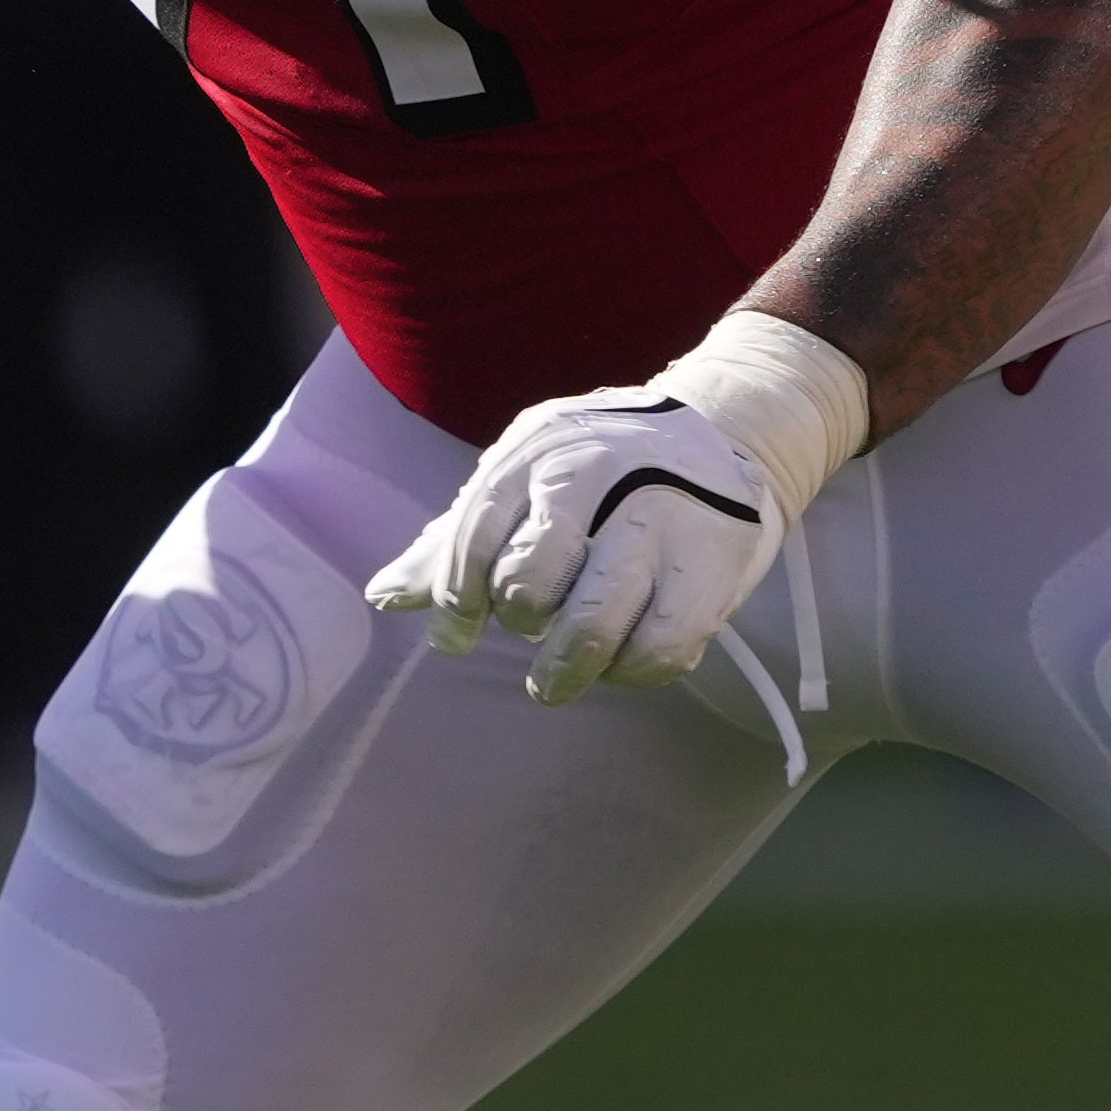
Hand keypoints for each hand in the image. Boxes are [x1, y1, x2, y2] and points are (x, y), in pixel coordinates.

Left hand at [365, 383, 782, 704]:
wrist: (727, 432)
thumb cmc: (604, 463)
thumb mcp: (525, 473)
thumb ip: (457, 537)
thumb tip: (383, 595)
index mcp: (539, 450)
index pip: (473, 537)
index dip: (455, 600)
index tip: (455, 635)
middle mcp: (598, 479)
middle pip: (528, 585)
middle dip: (518, 620)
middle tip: (528, 625)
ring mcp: (659, 525)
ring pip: (589, 628)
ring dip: (563, 670)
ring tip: (555, 678)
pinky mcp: (711, 570)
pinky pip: (656, 652)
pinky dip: (629, 673)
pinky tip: (620, 662)